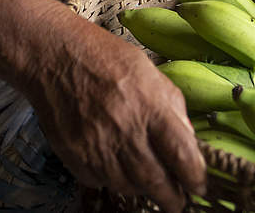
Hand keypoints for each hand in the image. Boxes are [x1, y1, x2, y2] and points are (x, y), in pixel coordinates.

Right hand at [19, 10, 207, 210]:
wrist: (55, 56)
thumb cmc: (106, 58)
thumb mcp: (150, 72)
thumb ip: (173, 107)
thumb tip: (188, 140)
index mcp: (150, 106)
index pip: (183, 156)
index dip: (195, 178)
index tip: (199, 186)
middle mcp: (125, 130)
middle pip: (156, 182)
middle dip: (171, 198)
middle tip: (177, 201)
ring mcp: (98, 146)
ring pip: (128, 187)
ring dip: (141, 188)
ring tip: (145, 178)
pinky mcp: (75, 156)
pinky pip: (100, 181)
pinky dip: (110, 178)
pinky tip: (114, 162)